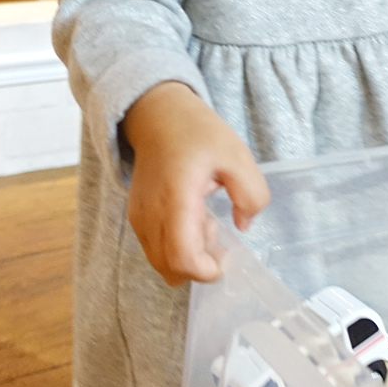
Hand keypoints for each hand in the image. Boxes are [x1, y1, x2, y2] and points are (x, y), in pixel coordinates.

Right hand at [123, 81, 269, 284]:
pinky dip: (174, 246)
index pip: (182, 258)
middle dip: (198, 264)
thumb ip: (252, 194)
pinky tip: (190, 219)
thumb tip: (244, 225)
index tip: (224, 256)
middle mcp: (150, 213)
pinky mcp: (135, 217)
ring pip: (160, 263)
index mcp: (176, 198)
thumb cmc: (198, 133)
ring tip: (203, 221)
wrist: (158, 116)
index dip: (206, 270)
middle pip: (169, 269)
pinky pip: (154, 249)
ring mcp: (138, 217)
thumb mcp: (239, 156)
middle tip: (215, 232)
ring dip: (186, 256)